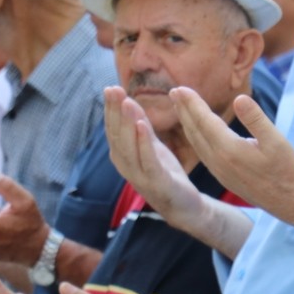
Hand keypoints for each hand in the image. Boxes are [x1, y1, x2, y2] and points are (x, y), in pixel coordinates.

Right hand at [104, 87, 202, 227]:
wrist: (183, 205)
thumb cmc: (163, 173)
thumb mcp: (150, 145)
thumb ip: (140, 126)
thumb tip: (128, 101)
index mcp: (122, 155)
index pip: (112, 129)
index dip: (110, 109)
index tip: (110, 88)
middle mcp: (126, 165)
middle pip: (117, 135)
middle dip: (115, 112)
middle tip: (113, 89)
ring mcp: (139, 175)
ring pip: (128, 147)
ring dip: (127, 123)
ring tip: (127, 102)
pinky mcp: (157, 182)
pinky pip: (148, 160)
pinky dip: (143, 142)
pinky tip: (142, 125)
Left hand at [170, 89, 293, 219]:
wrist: (288, 202)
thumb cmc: (286, 169)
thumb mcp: (276, 141)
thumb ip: (256, 119)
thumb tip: (239, 98)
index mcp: (229, 149)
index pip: (205, 121)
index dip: (192, 104)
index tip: (180, 88)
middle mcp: (218, 160)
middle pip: (195, 131)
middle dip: (184, 110)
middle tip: (173, 92)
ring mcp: (219, 170)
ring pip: (196, 143)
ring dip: (187, 123)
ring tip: (180, 108)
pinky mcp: (223, 176)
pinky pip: (202, 152)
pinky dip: (195, 138)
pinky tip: (195, 132)